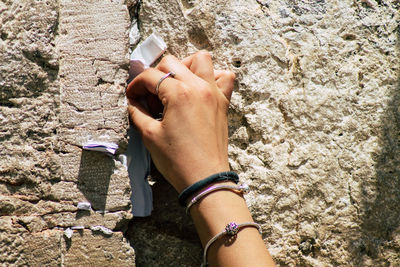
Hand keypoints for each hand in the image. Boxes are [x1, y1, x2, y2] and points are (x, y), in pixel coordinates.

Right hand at [126, 51, 234, 192]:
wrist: (205, 178)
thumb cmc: (177, 160)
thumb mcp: (150, 135)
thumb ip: (137, 112)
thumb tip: (132, 102)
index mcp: (179, 93)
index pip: (150, 76)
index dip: (136, 85)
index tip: (131, 97)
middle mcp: (198, 87)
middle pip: (171, 63)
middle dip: (156, 76)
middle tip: (152, 98)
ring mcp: (213, 93)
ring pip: (200, 59)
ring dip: (184, 66)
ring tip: (175, 86)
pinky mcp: (223, 103)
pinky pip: (224, 77)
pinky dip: (212, 76)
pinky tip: (199, 90)